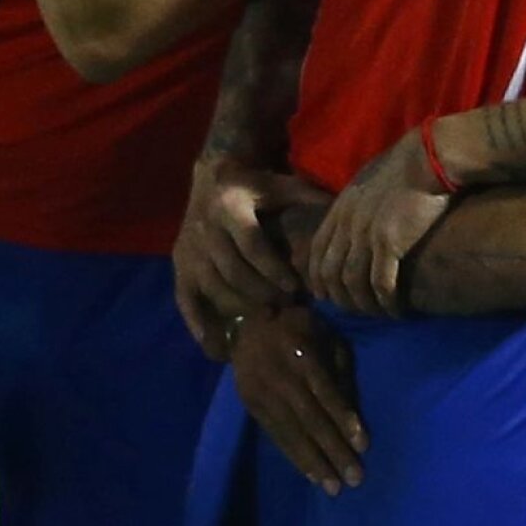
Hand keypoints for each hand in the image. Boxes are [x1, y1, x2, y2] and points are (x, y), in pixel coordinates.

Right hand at [172, 157, 324, 358]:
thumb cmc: (257, 186)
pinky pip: (186, 301)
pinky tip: (219, 349)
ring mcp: (189, 249)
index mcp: (231, 207)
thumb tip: (346, 217)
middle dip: (260, 293)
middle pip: (232, 270)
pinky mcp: (179, 265)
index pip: (251, 244)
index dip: (273, 269)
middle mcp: (205, 228)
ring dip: (239, 309)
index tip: (295, 288)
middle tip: (286, 308)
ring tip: (267, 320)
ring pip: (212, 288)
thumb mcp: (283, 185)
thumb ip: (310, 199)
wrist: (213, 176)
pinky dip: (200, 327)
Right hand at [231, 304, 366, 494]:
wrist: (246, 323)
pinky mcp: (251, 407)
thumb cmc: (297, 326)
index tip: (364, 446)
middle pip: (311, 419)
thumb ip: (337, 367)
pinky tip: (310, 474)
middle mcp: (280, 376)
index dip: (345, 419)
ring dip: (314, 462)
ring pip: (292, 433)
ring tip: (334, 487)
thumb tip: (349, 407)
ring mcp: (262, 393)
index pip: (326, 393)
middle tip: (355, 478)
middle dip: (334, 450)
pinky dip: (294, 456)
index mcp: (302, 353)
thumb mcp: (324, 333)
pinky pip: (276, 436)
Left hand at [306, 129, 451, 315]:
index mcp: (341, 206)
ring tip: (376, 313)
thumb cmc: (406, 162)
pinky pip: (381, 284)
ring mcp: (367, 235)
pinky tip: (395, 310)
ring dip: (363, 304)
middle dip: (337, 297)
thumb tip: (361, 215)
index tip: (325, 293)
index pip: (318, 249)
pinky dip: (386, 302)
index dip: (318, 276)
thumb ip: (360, 200)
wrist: (428, 158)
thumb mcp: (370, 177)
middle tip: (351, 310)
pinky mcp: (390, 244)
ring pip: (353, 283)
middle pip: (330, 271)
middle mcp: (348, 223)